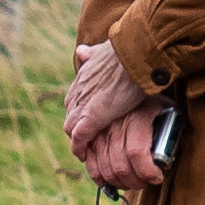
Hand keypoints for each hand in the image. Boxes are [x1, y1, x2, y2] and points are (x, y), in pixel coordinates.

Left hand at [62, 38, 166, 190]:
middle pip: (70, 115)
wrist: (135, 54)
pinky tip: (84, 156)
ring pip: (71, 128)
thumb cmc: (128, 51)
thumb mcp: (105, 49)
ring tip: (86, 151)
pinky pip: (79, 138)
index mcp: (83, 76)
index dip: (80, 111)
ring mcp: (83, 104)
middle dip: (77, 128)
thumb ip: (93, 52)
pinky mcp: (91, 117)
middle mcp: (78, 90)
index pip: (74, 99)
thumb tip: (82, 51)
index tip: (87, 120)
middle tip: (87, 140)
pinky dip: (80, 148)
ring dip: (77, 140)